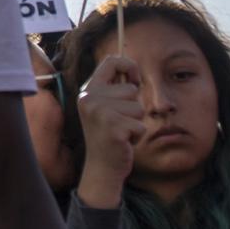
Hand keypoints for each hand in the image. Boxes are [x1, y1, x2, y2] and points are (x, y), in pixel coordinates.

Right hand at [74, 53, 144, 208]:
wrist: (102, 167)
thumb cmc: (109, 135)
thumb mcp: (105, 107)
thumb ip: (114, 89)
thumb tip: (133, 71)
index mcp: (88, 90)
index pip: (111, 61)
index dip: (129, 66)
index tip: (135, 79)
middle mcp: (90, 99)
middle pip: (131, 89)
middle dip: (132, 107)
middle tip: (118, 122)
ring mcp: (101, 113)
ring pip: (138, 107)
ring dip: (135, 122)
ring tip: (121, 132)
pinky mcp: (114, 128)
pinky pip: (141, 125)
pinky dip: (137, 135)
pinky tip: (124, 141)